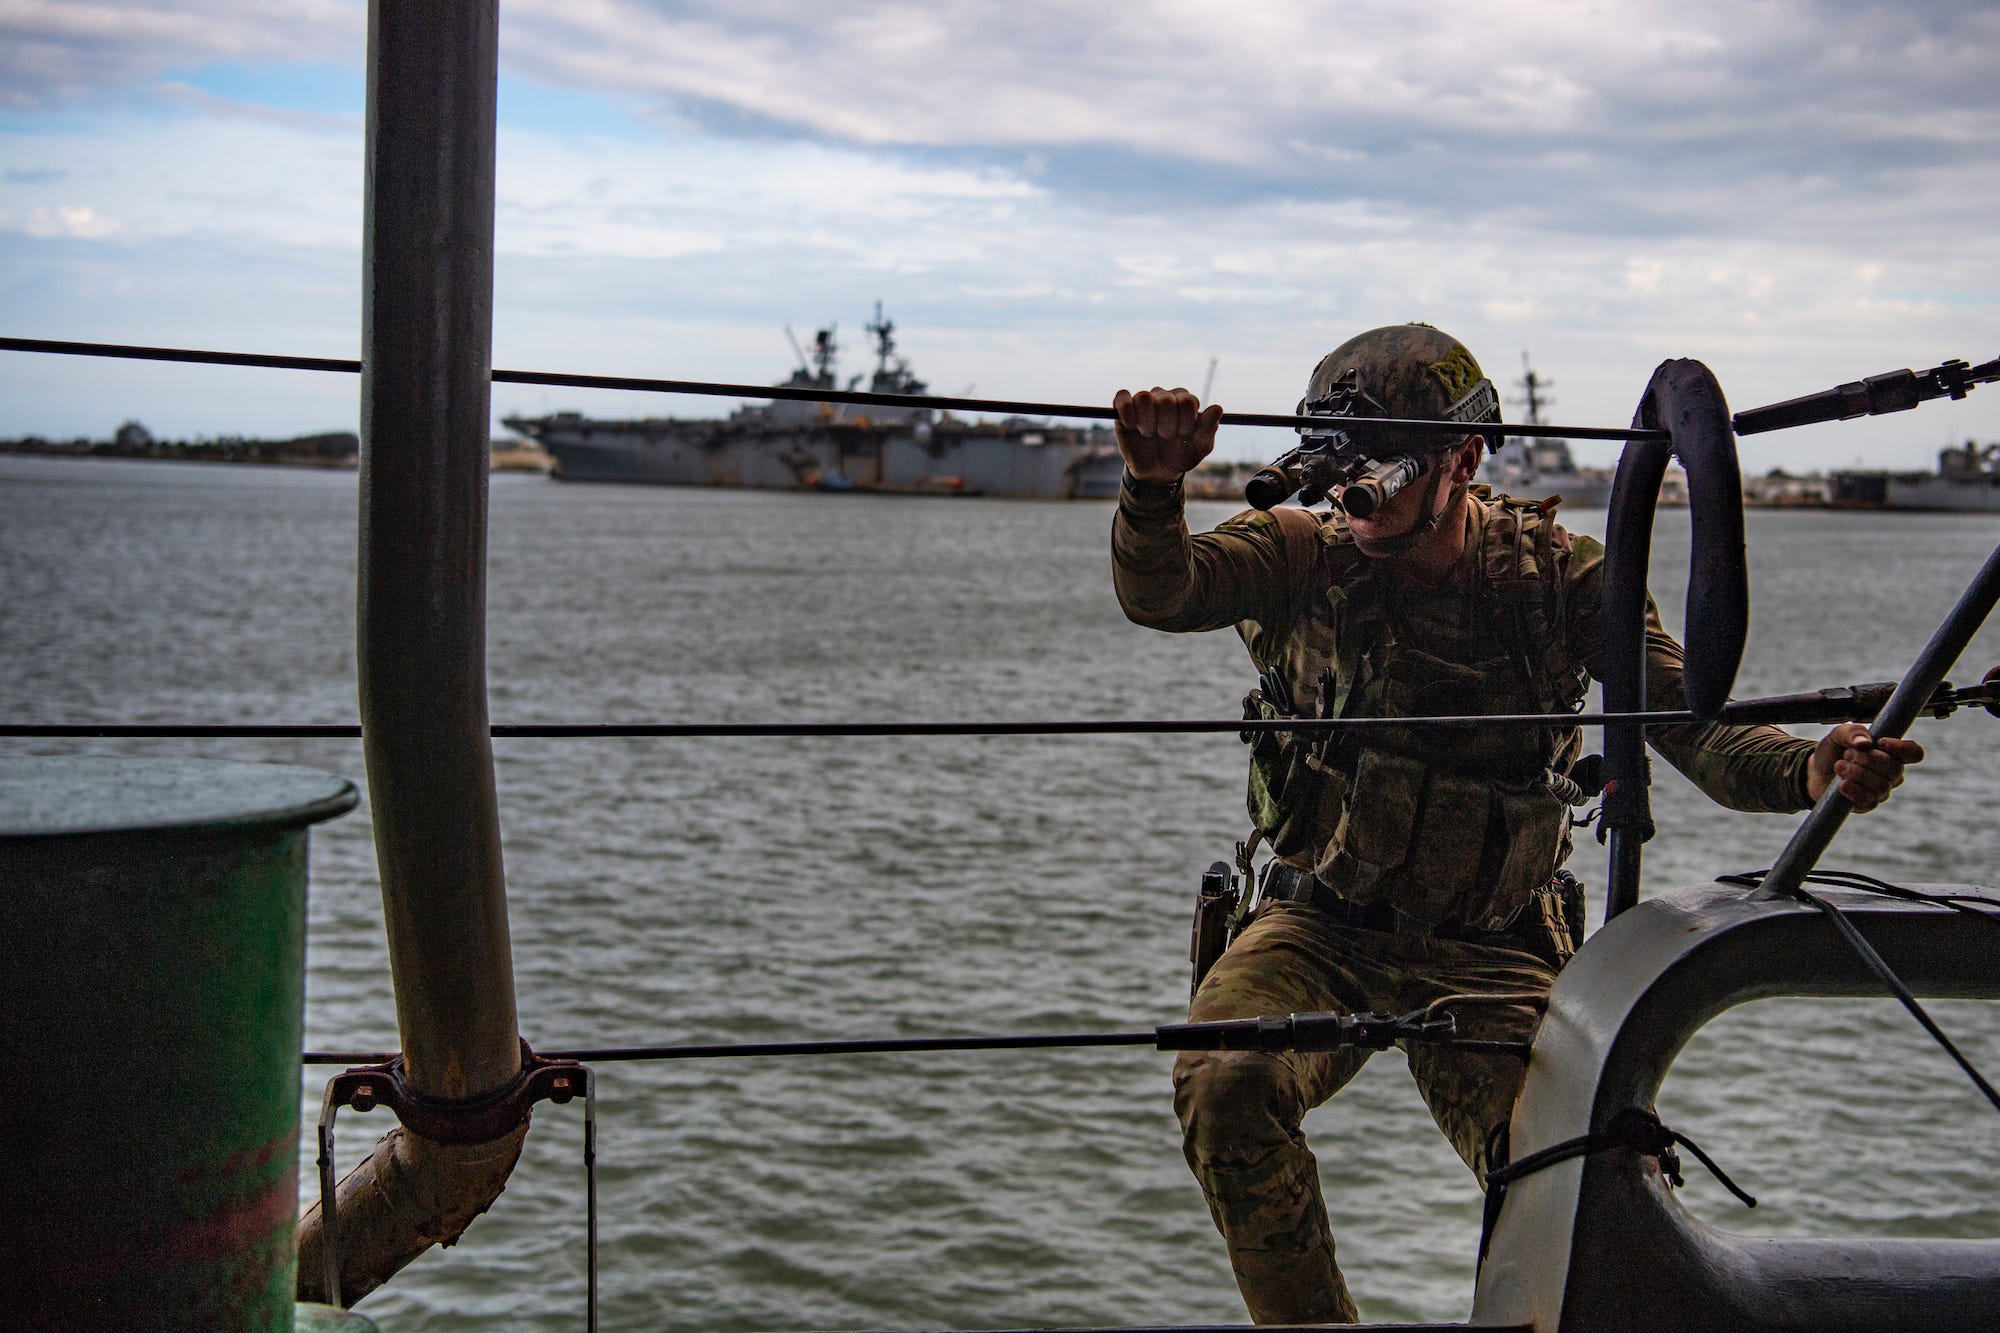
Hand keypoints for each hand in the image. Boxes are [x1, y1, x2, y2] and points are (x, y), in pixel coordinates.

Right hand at [1113, 386, 1222, 482]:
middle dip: (1166, 424)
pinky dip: (1127, 410)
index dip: (1185, 421)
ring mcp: (1144, 401)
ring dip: (1147, 421)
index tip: (1182, 435)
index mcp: (1185, 402)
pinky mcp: (1124, 408)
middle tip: (1165, 436)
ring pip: (1144, 397)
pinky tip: (1132, 426)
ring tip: (1149, 433)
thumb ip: (1208, 429)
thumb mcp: (1199, 448)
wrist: (1157, 472)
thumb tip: (1217, 408)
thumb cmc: (1179, 456)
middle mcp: (1165, 396)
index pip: (1187, 400)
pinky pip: (1122, 397)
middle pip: (1166, 399)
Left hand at [1806, 722, 1924, 812]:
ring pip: (1882, 785)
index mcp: (1891, 753)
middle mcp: (1891, 773)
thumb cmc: (1833, 751)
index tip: (1881, 743)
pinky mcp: (1867, 804)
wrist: (1814, 772)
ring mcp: (1881, 790)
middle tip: (1847, 754)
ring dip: (1857, 774)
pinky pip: (1870, 801)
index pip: (1914, 753)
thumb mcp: (1838, 735)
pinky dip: (1854, 791)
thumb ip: (1852, 732)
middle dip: (1868, 760)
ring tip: (1839, 766)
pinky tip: (1842, 784)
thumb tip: (1865, 743)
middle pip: (1895, 768)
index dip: (1903, 748)